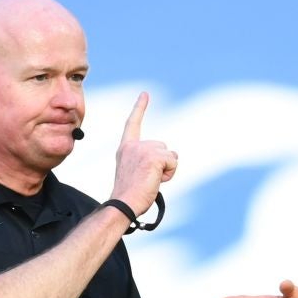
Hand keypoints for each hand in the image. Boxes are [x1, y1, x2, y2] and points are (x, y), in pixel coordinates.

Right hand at [111, 92, 178, 215]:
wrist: (123, 203)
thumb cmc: (130, 195)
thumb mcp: (135, 172)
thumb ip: (147, 161)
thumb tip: (172, 157)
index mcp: (125, 148)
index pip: (133, 124)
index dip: (140, 108)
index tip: (145, 94)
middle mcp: (133, 146)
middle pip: (163, 148)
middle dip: (162, 164)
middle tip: (147, 179)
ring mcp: (143, 150)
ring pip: (170, 156)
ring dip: (166, 170)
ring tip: (150, 181)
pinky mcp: (154, 157)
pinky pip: (173, 163)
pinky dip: (169, 174)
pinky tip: (155, 181)